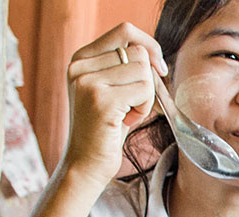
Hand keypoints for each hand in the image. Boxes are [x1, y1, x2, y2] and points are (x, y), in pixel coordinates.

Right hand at [61, 23, 166, 187]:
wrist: (85, 164)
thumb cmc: (104, 129)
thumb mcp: (108, 89)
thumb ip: (122, 65)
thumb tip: (152, 53)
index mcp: (80, 59)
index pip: (124, 31)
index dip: (149, 46)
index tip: (158, 68)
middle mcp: (79, 66)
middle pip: (138, 51)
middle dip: (146, 80)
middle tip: (132, 105)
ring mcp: (88, 82)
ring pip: (143, 70)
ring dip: (146, 96)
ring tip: (127, 114)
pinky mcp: (102, 100)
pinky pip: (144, 90)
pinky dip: (144, 108)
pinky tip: (127, 122)